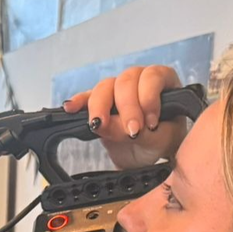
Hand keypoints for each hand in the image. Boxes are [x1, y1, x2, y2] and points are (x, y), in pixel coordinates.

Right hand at [63, 65, 186, 169]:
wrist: (147, 154)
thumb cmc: (161, 141)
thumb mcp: (160, 139)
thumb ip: (141, 131)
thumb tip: (112, 126)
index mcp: (161, 81)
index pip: (152, 77)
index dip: (149, 98)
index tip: (151, 123)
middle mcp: (137, 81)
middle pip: (125, 81)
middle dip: (127, 107)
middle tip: (130, 131)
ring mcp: (116, 91)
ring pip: (104, 88)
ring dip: (100, 106)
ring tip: (98, 125)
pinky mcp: (98, 104)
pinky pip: (85, 97)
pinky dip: (78, 102)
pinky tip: (70, 108)